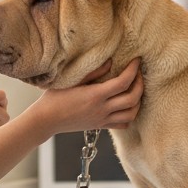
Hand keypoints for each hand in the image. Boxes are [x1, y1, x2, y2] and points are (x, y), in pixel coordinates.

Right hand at [27, 58, 143, 135]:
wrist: (46, 120)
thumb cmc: (55, 97)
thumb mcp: (73, 80)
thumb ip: (94, 72)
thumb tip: (112, 62)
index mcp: (96, 95)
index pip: (123, 82)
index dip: (133, 70)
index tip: (136, 60)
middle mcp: (102, 109)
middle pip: (132, 99)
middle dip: (140, 84)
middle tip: (138, 73)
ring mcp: (102, 119)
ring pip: (131, 114)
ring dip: (138, 101)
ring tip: (135, 89)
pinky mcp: (100, 126)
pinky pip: (123, 125)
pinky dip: (130, 116)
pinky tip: (126, 106)